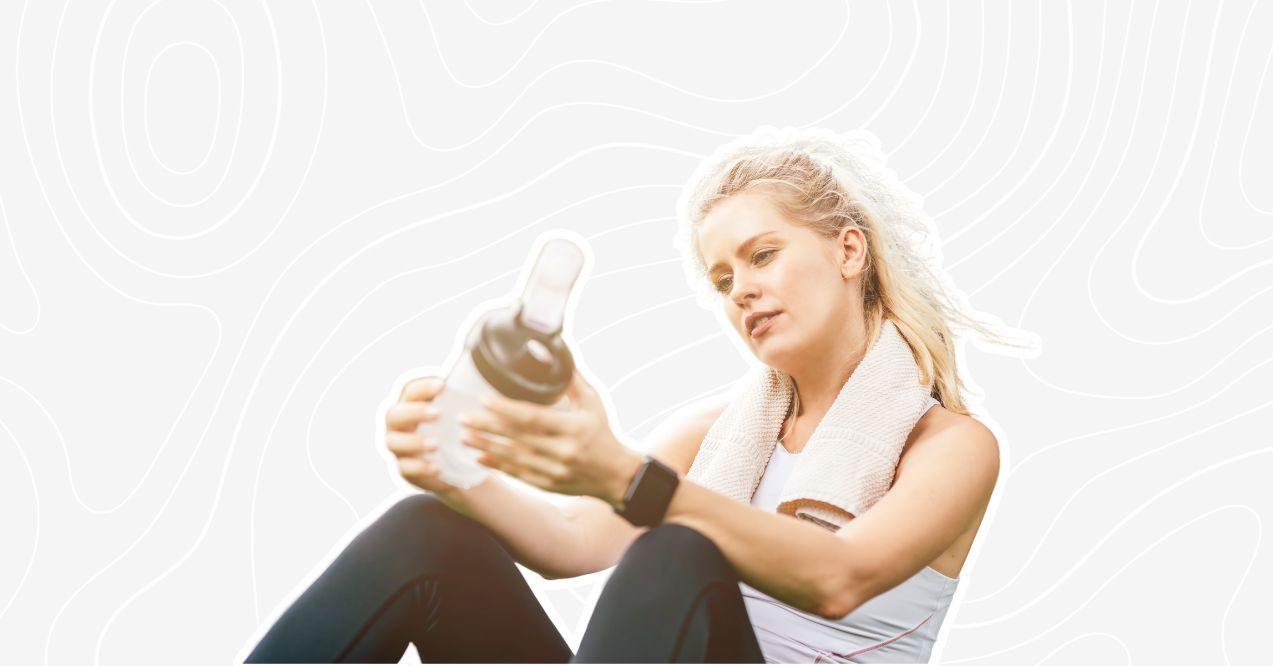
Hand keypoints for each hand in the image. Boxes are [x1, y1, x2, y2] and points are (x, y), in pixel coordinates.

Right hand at [384, 376, 462, 496]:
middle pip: (395, 414)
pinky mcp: (402, 468)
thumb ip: (460, 399)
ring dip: (414, 441)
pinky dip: (419, 467)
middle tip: (437, 413)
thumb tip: (485, 376)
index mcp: (410, 405)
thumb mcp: (456, 414)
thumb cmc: (453, 430)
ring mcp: (397, 447)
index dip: (423, 387)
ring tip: (436, 445)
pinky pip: (404, 468)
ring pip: (393, 442)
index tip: (443, 385)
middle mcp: (398, 424)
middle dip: (415, 412)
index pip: (409, 391)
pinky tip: (437, 467)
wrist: (452, 466)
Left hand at [458, 369, 640, 505]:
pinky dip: (497, 464)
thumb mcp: (593, 403)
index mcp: (573, 428)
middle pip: (517, 438)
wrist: (616, 475)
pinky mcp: (548, 485)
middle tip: (462, 417)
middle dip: (487, 427)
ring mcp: (554, 471)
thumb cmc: (602, 432)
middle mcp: (562, 451)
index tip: (484, 400)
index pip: (533, 417)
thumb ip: (572, 381)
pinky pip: (517, 474)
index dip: (506, 409)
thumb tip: (552, 352)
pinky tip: (479, 455)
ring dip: (486, 446)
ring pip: (513, 458)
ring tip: (464, 435)